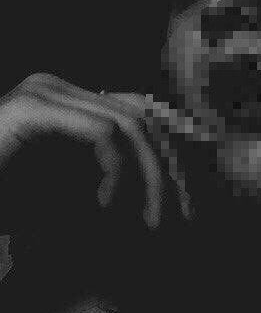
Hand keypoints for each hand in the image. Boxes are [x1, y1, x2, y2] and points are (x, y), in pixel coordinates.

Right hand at [0, 73, 192, 228]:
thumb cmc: (12, 205)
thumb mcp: (81, 200)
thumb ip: (122, 191)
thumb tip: (174, 201)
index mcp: (76, 107)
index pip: (148, 122)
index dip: (176, 163)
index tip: (191, 211)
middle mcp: (63, 91)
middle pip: (149, 120)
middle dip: (173, 173)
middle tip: (184, 220)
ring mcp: (46, 93)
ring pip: (134, 126)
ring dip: (152, 178)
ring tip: (149, 221)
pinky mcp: (33, 108)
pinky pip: (104, 135)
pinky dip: (117, 173)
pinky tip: (106, 206)